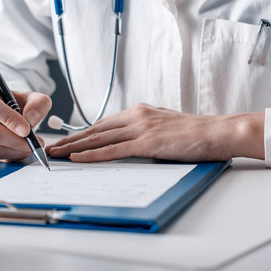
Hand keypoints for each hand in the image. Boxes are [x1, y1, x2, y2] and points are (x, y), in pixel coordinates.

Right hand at [0, 81, 50, 161]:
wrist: (5, 112)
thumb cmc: (15, 102)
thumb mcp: (31, 97)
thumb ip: (38, 104)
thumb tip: (31, 119)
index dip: (8, 118)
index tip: (26, 129)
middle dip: (16, 140)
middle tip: (34, 142)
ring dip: (15, 151)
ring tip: (30, 146)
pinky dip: (10, 156)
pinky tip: (20, 149)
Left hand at [46, 103, 263, 162]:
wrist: (219, 131)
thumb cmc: (196, 134)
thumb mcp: (164, 127)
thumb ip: (144, 132)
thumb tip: (129, 144)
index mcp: (139, 112)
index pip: (103, 124)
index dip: (81, 134)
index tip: (65, 141)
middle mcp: (135, 116)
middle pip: (94, 130)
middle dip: (70, 140)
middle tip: (50, 148)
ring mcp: (140, 128)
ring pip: (98, 139)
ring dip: (73, 148)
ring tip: (55, 155)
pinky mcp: (147, 142)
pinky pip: (112, 150)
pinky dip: (91, 155)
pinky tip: (76, 159)